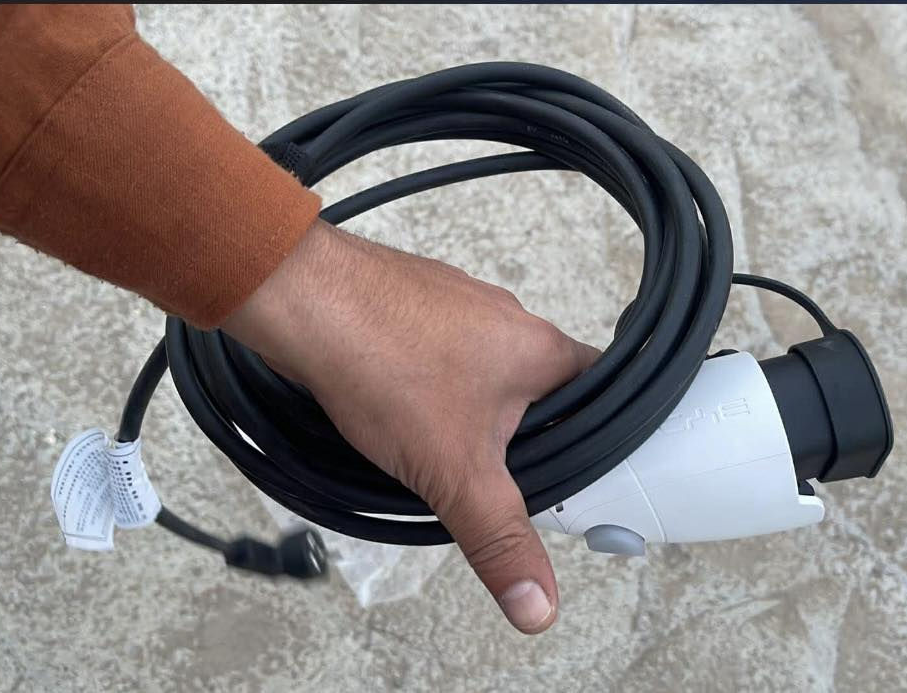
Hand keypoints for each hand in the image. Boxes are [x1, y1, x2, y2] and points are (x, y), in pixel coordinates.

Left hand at [222, 220, 598, 632]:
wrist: (303, 301)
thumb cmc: (383, 361)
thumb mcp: (455, 473)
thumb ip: (500, 540)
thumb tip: (539, 604)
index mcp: (542, 350)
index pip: (602, 393)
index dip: (594, 438)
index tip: (576, 474)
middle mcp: (509, 317)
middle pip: (540, 386)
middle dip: (521, 432)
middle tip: (499, 472)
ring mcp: (459, 304)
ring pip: (486, 369)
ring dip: (472, 407)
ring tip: (442, 443)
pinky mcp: (414, 304)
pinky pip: (440, 352)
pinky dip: (430, 382)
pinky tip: (400, 407)